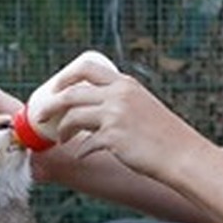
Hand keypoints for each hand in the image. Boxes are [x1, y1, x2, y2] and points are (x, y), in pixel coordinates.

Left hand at [50, 63, 208, 180]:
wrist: (181, 154)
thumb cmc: (164, 135)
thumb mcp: (143, 106)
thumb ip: (120, 102)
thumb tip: (93, 108)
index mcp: (125, 84)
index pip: (86, 68)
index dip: (65, 77)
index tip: (55, 88)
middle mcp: (118, 95)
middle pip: (72, 92)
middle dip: (51, 104)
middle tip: (41, 115)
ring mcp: (115, 116)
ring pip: (73, 116)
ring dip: (62, 129)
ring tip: (60, 137)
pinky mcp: (113, 137)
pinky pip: (85, 143)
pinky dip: (80, 150)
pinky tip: (81, 155)